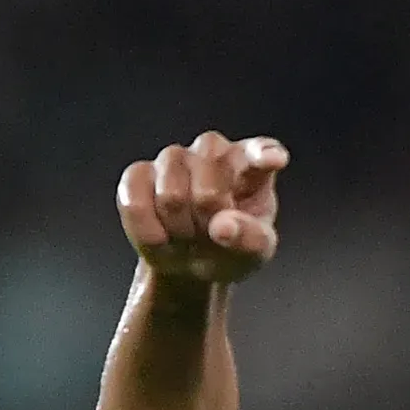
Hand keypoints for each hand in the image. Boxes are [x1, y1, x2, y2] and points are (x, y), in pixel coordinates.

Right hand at [116, 132, 287, 283]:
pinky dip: (146, 230)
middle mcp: (212, 151)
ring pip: (170, 196)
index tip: (274, 160)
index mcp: (250, 165)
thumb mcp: (253, 254)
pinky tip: (159, 236)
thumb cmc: (229, 248)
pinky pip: (134, 202)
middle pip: (208, 193)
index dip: (264, 154)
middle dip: (206, 228)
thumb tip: (223, 228)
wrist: (189, 259)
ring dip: (178, 231)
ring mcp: (174, 158)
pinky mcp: (139, 173)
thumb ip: (250, 240)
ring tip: (186, 235)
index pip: (261, 151)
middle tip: (209, 238)